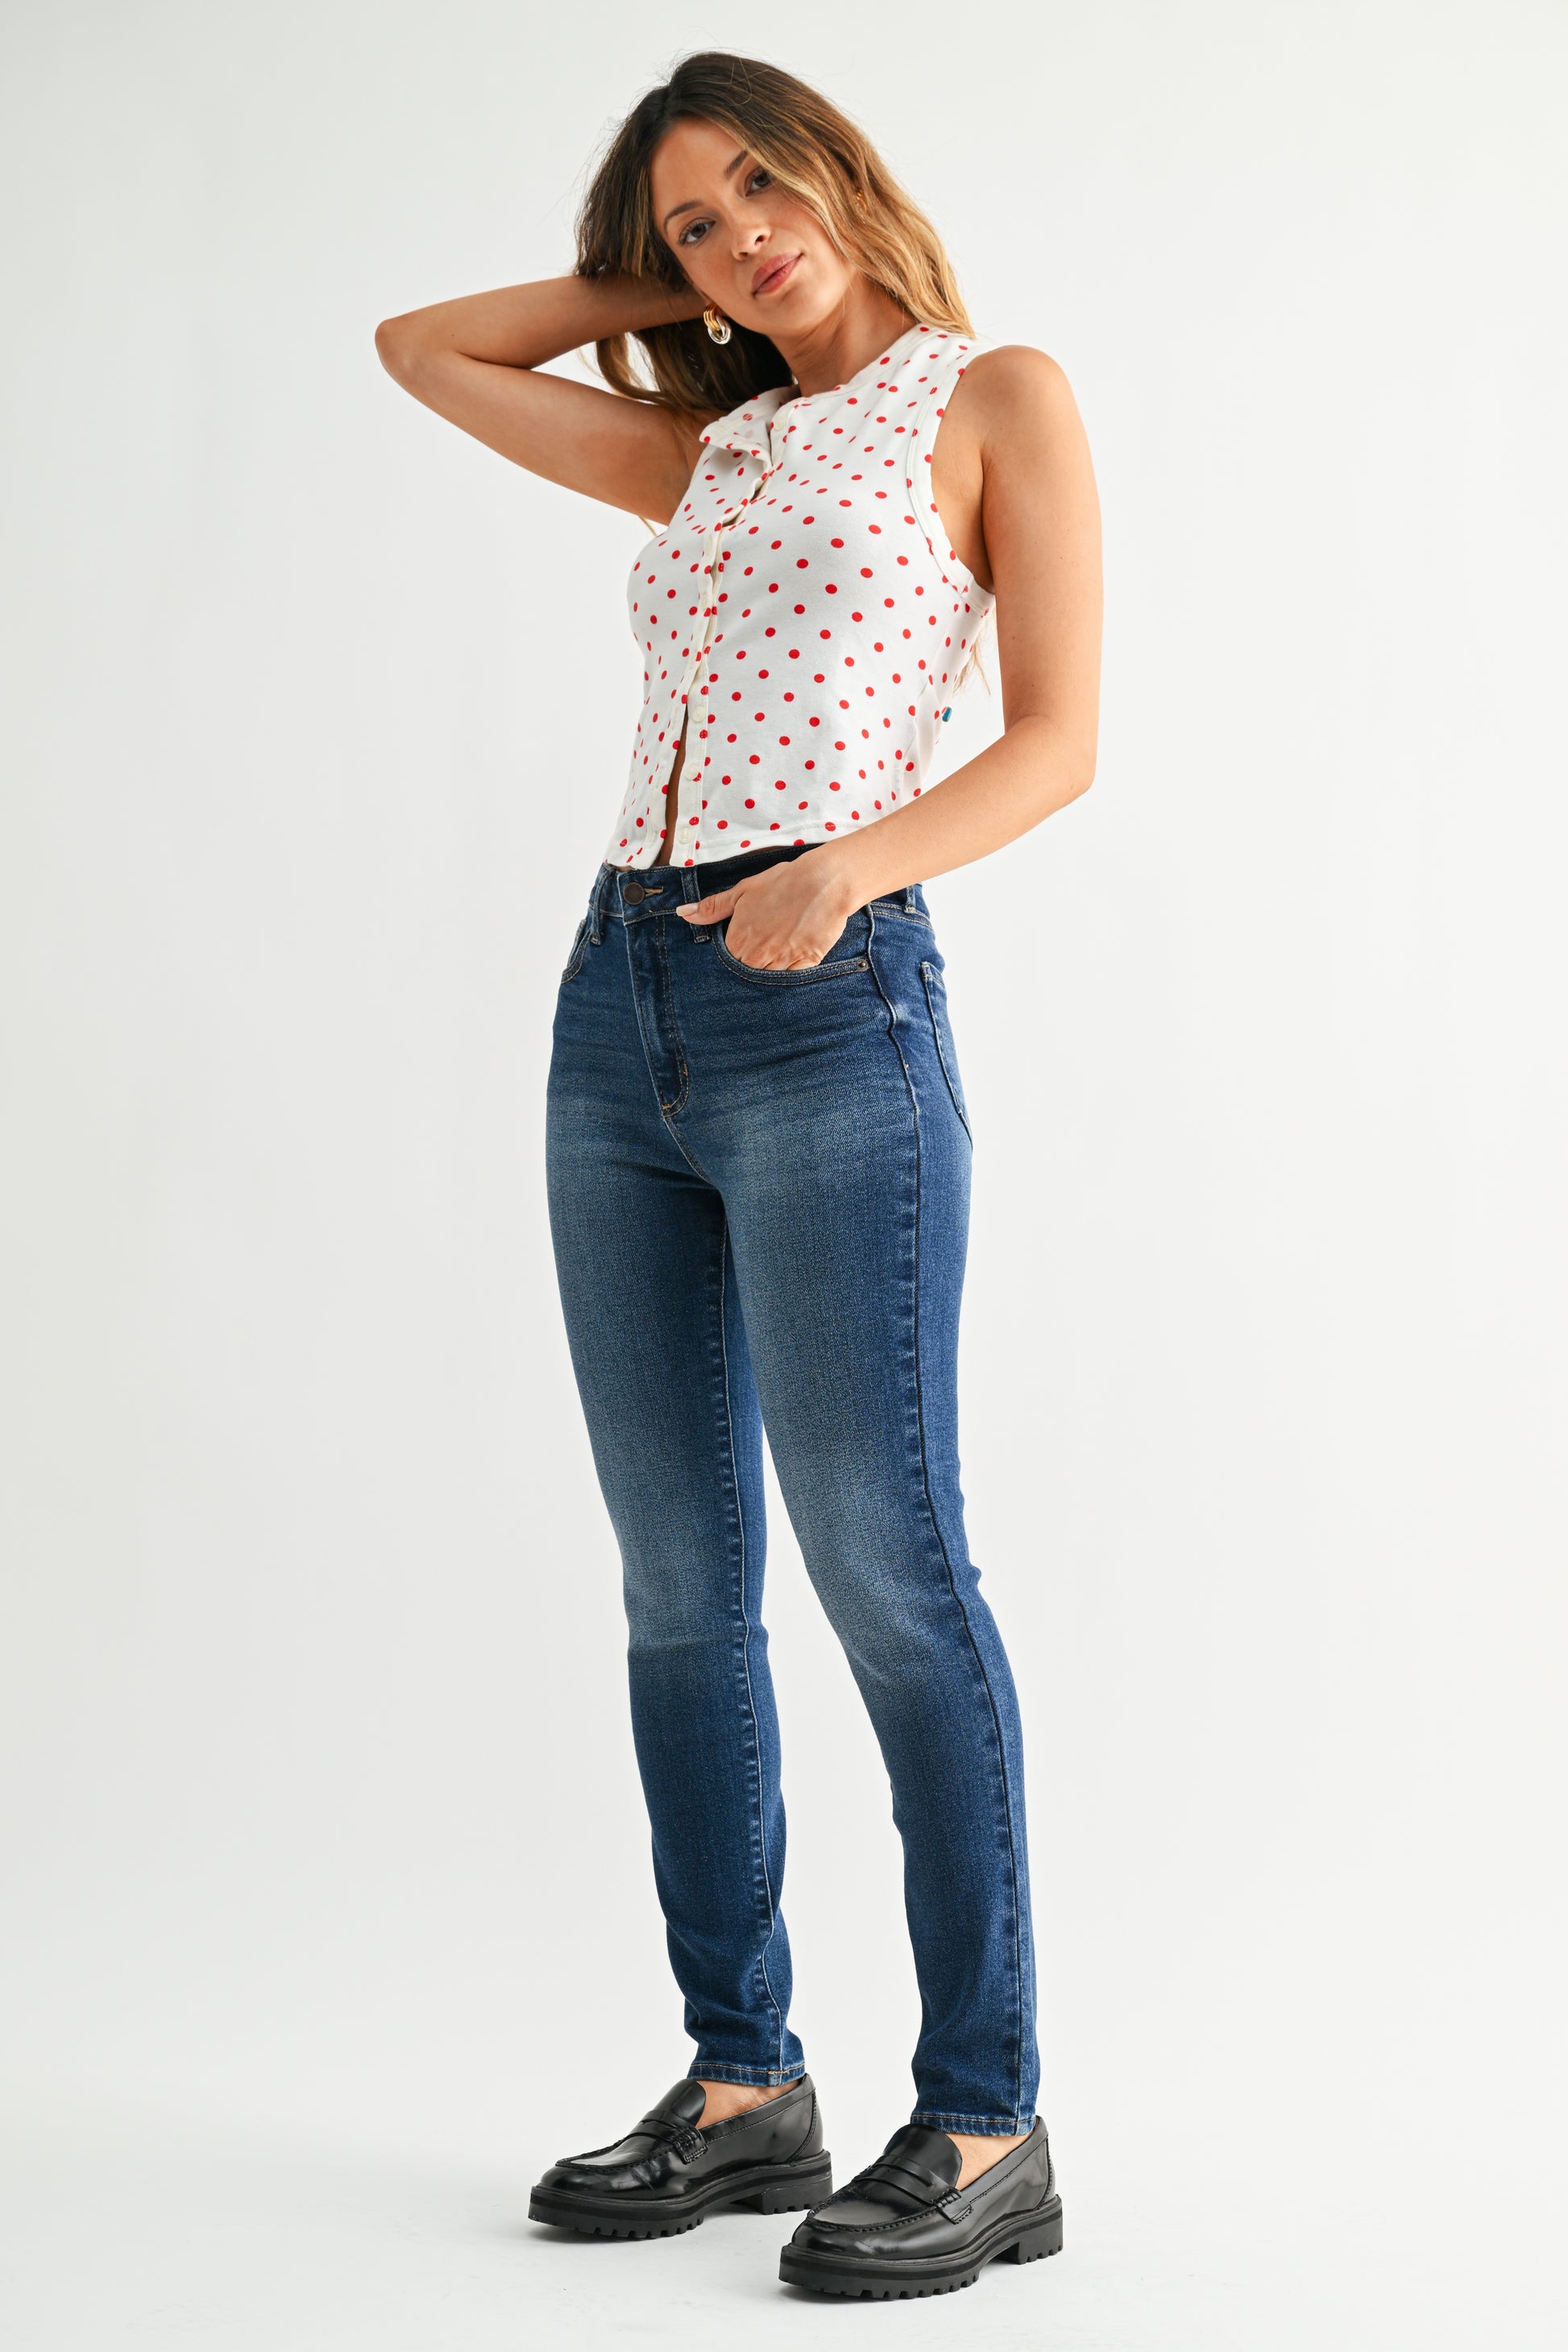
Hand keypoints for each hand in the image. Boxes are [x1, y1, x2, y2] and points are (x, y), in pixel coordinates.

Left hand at [675, 853, 857, 968]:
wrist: (823, 882)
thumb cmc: (783, 883)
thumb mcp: (743, 891)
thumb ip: (712, 908)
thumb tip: (683, 914)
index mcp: (738, 940)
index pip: (727, 961)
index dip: (734, 954)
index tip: (744, 944)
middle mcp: (757, 956)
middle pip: (746, 973)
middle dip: (751, 964)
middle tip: (765, 945)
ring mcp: (782, 962)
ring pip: (768, 979)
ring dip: (770, 970)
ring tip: (779, 950)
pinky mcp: (806, 965)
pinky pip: (792, 981)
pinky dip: (791, 975)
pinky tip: (793, 959)